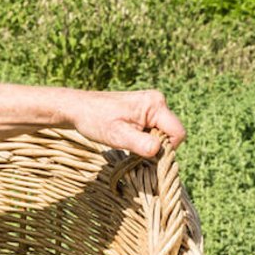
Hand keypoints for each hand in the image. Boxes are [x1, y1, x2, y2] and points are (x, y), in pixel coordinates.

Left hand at [65, 89, 183, 157]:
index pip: (178, 133)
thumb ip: (140, 143)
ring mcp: (151, 106)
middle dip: (156, 145)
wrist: (76, 108)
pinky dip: (144, 138)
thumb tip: (159, 151)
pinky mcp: (144, 111)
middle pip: (171, 134)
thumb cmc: (94, 120)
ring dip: (148, 142)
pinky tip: (127, 137)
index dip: (166, 148)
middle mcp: (157, 101)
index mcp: (155, 104)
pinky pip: (154, 130)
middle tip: (132, 146)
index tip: (144, 152)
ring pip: (162, 133)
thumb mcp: (117, 134)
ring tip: (127, 140)